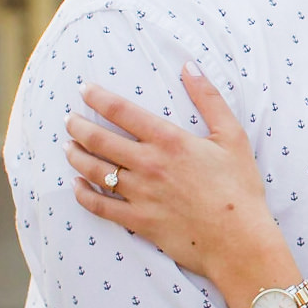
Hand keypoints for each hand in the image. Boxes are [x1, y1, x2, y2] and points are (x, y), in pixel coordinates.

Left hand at [66, 67, 283, 301]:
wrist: (239, 240)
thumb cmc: (239, 188)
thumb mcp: (232, 136)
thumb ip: (209, 99)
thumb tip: (189, 66)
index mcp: (169, 141)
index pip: (122, 112)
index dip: (98, 97)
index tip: (84, 90)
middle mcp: (148, 165)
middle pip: (99, 140)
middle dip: (78, 126)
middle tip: (69, 119)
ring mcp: (140, 194)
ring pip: (94, 170)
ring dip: (76, 156)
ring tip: (68, 147)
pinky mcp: (137, 221)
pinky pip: (100, 206)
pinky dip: (83, 194)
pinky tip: (77, 185)